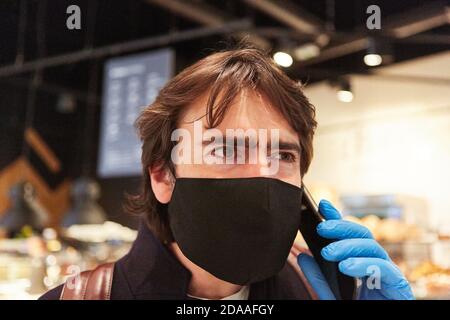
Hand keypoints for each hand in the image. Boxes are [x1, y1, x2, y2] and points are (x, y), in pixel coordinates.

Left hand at [297, 199, 413, 299]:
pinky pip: (384, 269)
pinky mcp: (399, 286)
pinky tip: (347, 266)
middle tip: (321, 228)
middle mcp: (375, 262)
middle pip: (362, 234)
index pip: (349, 234)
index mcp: (360, 261)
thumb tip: (301, 256)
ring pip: (372, 247)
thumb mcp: (330, 295)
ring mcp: (388, 272)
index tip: (322, 205)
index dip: (338, 217)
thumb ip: (318, 279)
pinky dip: (365, 265)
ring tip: (328, 252)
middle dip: (341, 227)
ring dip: (349, 246)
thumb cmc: (356, 309)